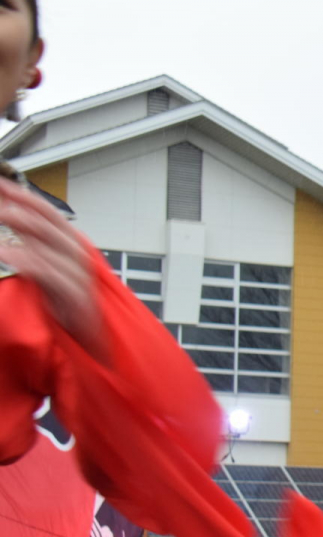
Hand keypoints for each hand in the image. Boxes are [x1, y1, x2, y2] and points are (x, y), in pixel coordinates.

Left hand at [0, 178, 100, 347]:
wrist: (98, 351)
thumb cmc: (72, 317)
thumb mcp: (52, 280)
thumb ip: (38, 257)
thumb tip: (13, 239)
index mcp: (73, 253)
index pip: (50, 217)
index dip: (27, 198)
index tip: (4, 184)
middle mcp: (79, 261)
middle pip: (52, 224)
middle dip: (24, 205)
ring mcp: (80, 279)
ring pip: (54, 244)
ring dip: (26, 226)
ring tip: (3, 213)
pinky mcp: (77, 300)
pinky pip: (51, 274)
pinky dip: (29, 261)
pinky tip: (8, 253)